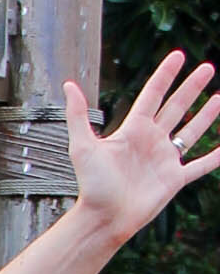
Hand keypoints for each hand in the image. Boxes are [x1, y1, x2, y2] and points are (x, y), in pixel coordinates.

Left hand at [69, 54, 219, 240]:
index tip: (179, 55)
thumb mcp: (83, 146)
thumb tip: (68, 85)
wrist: (104, 218)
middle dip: (191, 87)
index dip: (165, 75)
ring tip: (219, 97)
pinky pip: (200, 165)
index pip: (153, 95)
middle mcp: (151, 141)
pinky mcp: (175, 180)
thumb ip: (78, 115)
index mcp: (133, 129)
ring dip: (206, 115)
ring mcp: (164, 159)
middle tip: (207, 67)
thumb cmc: (92, 185)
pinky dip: (215, 156)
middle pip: (176, 107)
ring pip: (191, 131)